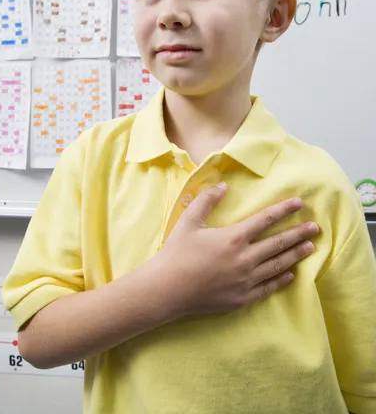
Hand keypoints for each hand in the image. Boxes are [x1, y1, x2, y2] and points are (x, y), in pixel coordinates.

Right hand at [157, 182, 318, 316]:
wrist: (167, 289)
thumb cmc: (177, 253)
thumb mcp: (189, 221)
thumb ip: (206, 200)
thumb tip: (223, 185)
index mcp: (233, 237)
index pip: (265, 220)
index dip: (284, 210)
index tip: (300, 203)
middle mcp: (244, 258)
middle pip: (278, 243)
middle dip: (298, 233)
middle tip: (316, 227)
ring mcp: (245, 280)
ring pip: (277, 265)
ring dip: (295, 255)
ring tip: (310, 247)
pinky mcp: (242, 298)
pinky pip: (268, 287)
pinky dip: (281, 280)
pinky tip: (290, 275)